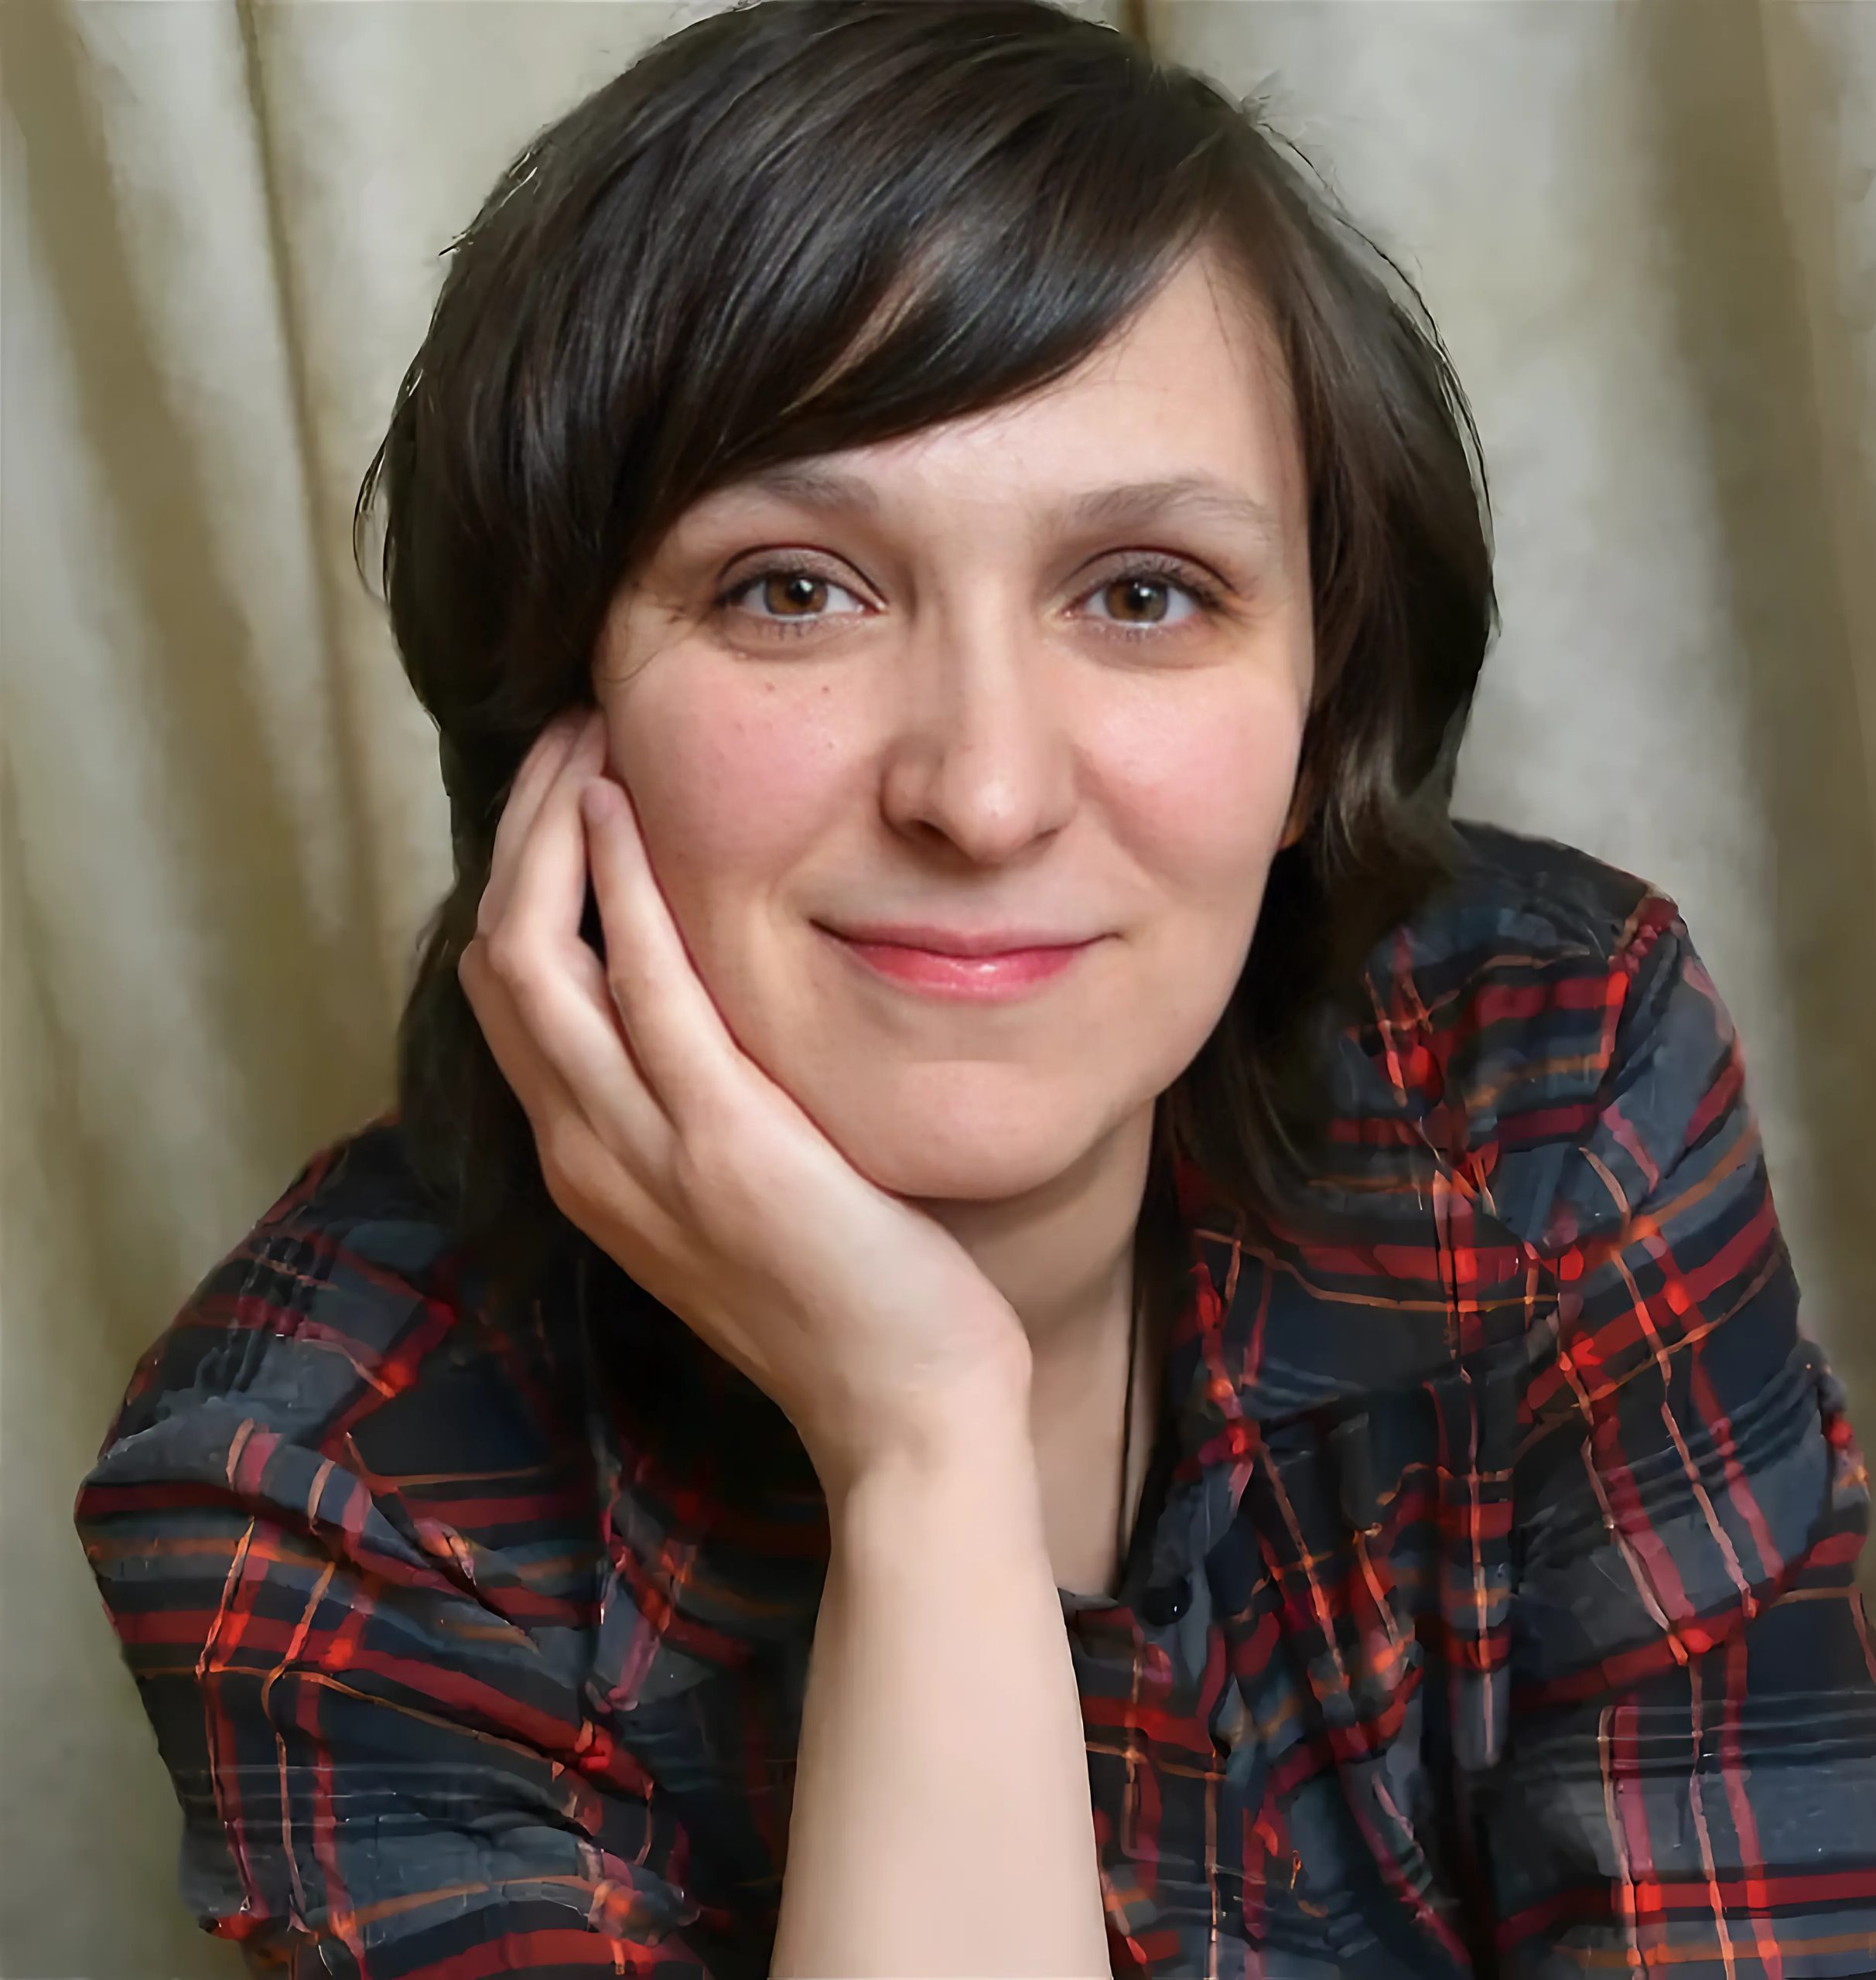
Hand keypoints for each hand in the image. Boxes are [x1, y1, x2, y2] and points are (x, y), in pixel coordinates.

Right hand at [457, 707, 1034, 1502]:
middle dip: (518, 833)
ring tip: (585, 733)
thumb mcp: (747, 1191)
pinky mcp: (725, 1147)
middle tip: (567, 730)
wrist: (906, 1415)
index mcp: (590, 1165)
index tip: (568, 786)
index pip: (511, 997)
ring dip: (549, 831)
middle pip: (498, 960)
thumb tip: (718, 1001)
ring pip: (535, 961)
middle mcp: (585, 1155)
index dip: (521, 880)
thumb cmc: (849, 1294)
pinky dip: (619, 888)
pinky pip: (643, 991)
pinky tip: (623, 808)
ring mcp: (642, 1155)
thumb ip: (704, 1103)